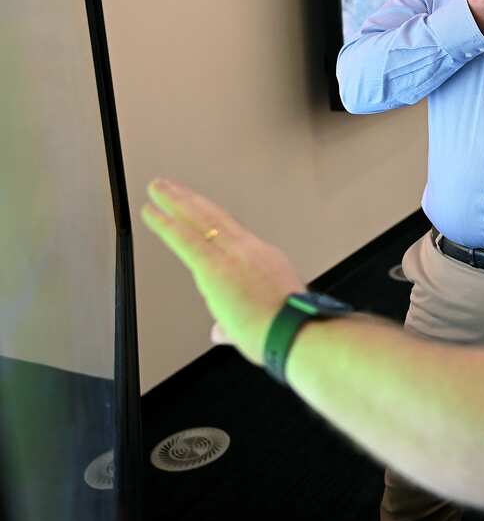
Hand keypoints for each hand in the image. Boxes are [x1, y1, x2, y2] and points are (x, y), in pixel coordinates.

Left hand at [141, 179, 305, 364]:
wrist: (295, 332)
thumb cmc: (286, 332)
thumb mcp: (264, 322)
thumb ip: (234, 326)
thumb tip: (222, 332)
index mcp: (266, 262)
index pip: (233, 237)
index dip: (214, 222)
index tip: (199, 212)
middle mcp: (250, 251)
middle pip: (215, 217)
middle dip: (192, 201)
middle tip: (173, 187)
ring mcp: (233, 255)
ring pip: (200, 218)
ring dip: (177, 200)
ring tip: (159, 187)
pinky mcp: (214, 266)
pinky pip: (184, 238)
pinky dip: (164, 223)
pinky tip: (150, 210)